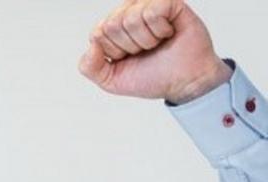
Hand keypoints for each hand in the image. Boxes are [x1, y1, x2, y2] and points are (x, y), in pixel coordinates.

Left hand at [79, 0, 231, 103]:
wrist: (183, 83)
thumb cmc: (151, 77)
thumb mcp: (111, 80)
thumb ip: (89, 67)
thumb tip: (92, 45)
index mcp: (113, 28)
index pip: (98, 32)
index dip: (113, 51)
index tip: (128, 57)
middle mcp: (129, 13)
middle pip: (112, 24)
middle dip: (128, 46)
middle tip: (145, 51)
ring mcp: (148, 6)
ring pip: (131, 18)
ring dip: (145, 40)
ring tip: (157, 43)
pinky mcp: (170, 3)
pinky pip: (152, 11)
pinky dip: (159, 30)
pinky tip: (167, 33)